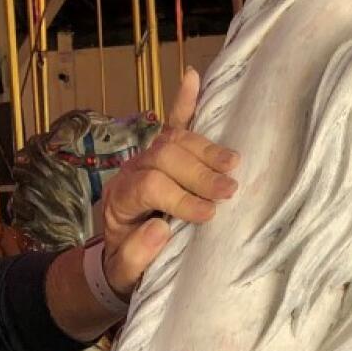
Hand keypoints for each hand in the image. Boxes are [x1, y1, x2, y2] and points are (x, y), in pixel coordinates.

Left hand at [97, 70, 240, 295]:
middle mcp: (132, 171)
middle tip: (228, 191)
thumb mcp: (124, 273)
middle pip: (164, 157)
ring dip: (205, 149)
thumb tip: (160, 229)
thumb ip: (136, 255)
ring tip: (232, 163)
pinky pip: (173, 124)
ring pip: (174, 140)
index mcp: (120, 199)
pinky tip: (192, 77)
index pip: (150, 186)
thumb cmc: (125, 266)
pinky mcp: (163, 154)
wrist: (120, 258)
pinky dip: (184, 102)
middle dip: (197, 173)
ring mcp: (148, 159)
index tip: (207, 214)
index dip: (180, 197)